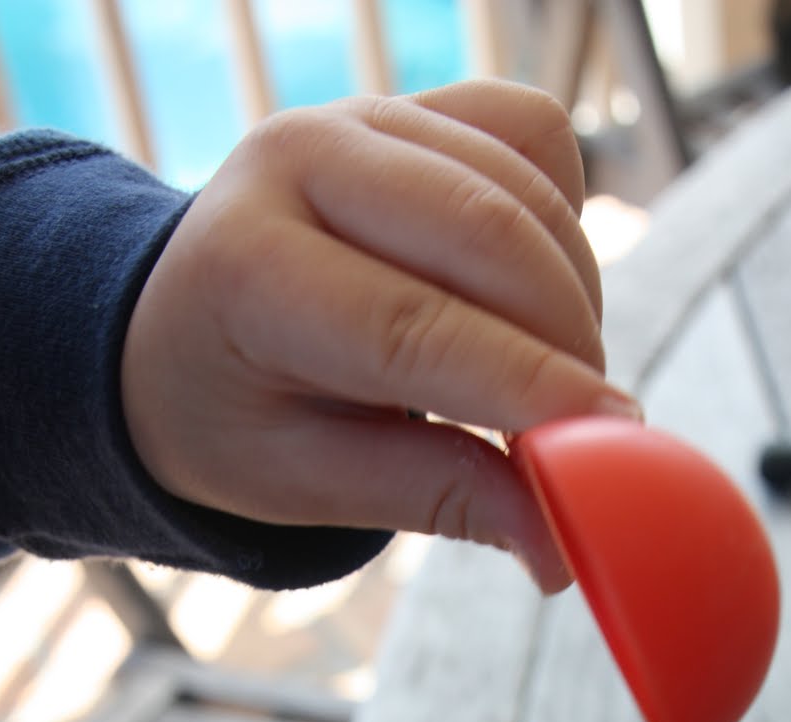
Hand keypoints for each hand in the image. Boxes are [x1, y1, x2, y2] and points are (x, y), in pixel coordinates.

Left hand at [121, 80, 640, 591]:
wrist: (177, 327)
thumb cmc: (236, 415)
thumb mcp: (306, 481)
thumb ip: (435, 496)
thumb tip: (561, 546)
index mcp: (246, 267)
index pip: (414, 325)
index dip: (526, 383)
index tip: (612, 439)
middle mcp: (300, 159)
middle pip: (488, 234)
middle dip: (569, 342)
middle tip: (594, 435)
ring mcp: (363, 116)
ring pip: (528, 188)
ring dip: (574, 296)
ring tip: (546, 379)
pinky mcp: (419, 105)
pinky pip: (539, 142)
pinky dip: (564, 226)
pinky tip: (528, 295)